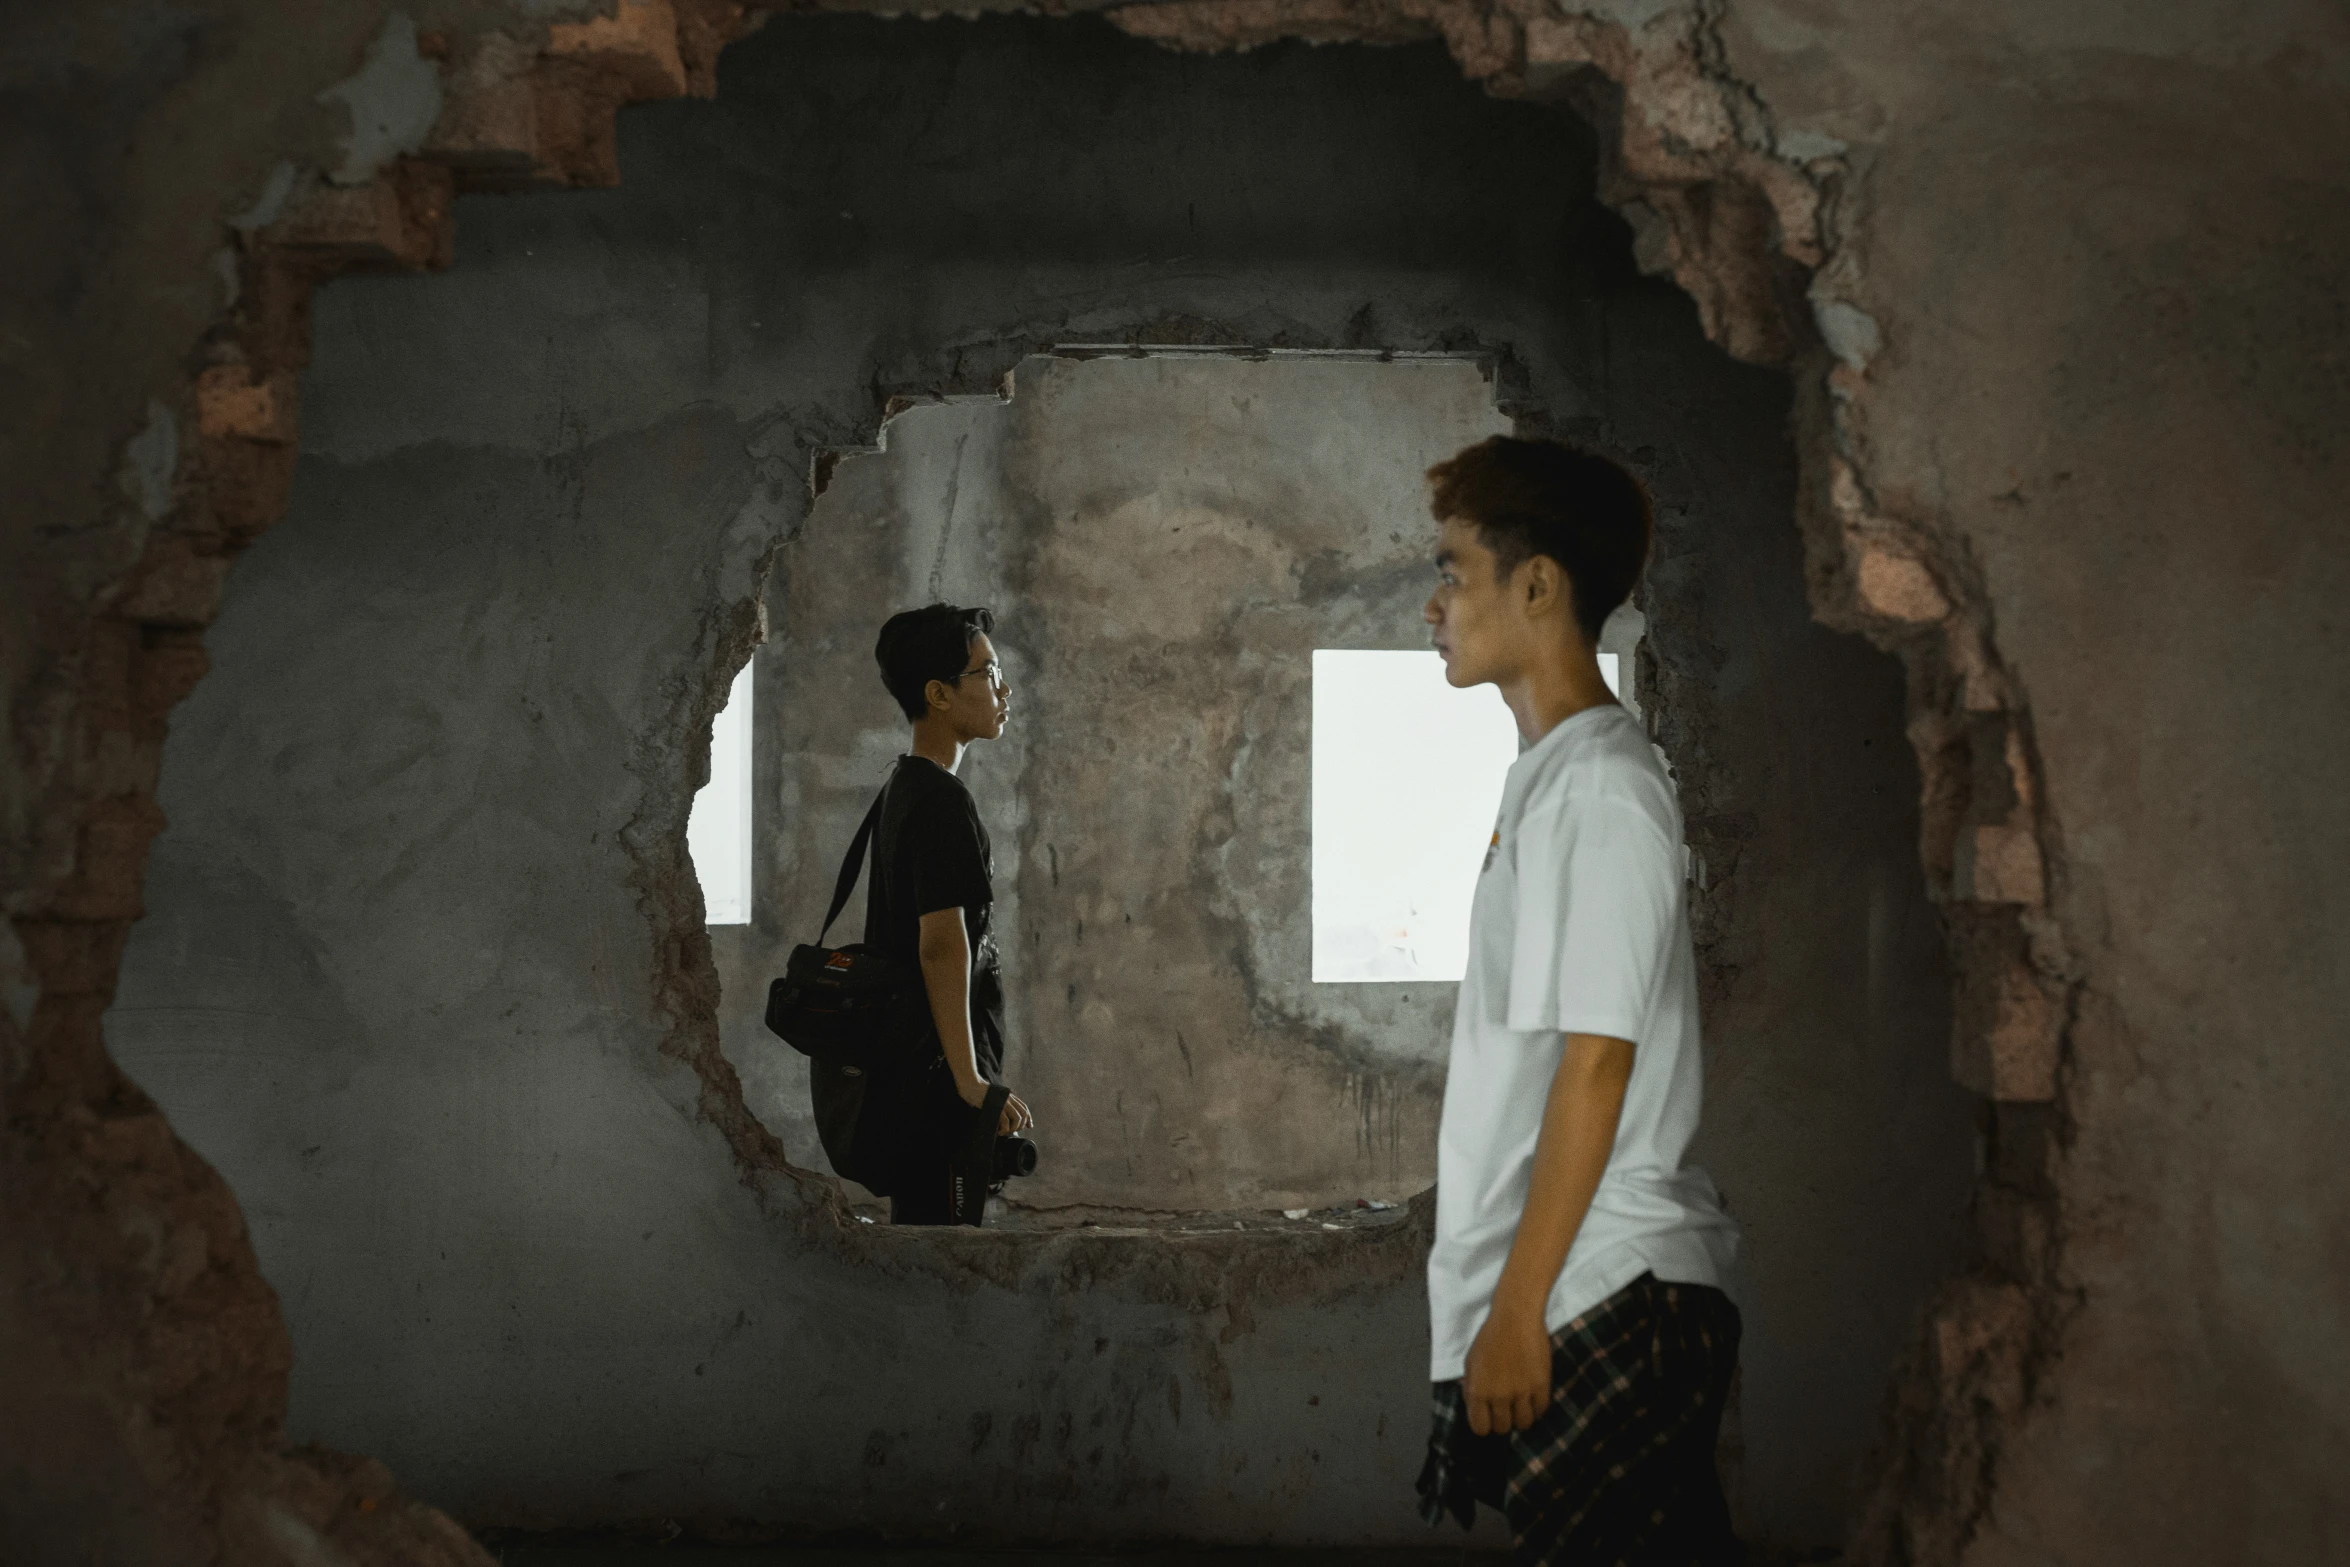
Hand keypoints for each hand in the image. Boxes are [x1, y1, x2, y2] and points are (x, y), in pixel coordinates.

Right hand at [955, 1075, 1033, 1135]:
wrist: (971, 1085)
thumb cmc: (980, 1092)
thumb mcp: (995, 1096)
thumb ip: (1002, 1102)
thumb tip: (1006, 1116)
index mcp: (1010, 1096)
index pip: (1024, 1107)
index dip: (1028, 1118)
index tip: (1030, 1126)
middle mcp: (1009, 1098)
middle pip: (1023, 1114)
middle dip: (1020, 1125)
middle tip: (1012, 1131)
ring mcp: (1004, 1103)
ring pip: (1017, 1118)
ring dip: (1012, 1129)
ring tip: (1004, 1132)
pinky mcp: (997, 1107)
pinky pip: (1005, 1121)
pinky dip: (1004, 1129)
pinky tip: (999, 1132)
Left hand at [1461, 1299, 1552, 1435]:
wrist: (1515, 1318)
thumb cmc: (1489, 1337)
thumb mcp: (1470, 1362)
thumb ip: (1470, 1388)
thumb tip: (1475, 1408)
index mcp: (1478, 1391)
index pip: (1480, 1428)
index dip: (1484, 1425)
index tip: (1488, 1417)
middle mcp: (1499, 1397)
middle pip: (1502, 1428)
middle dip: (1502, 1421)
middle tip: (1505, 1410)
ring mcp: (1522, 1393)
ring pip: (1524, 1424)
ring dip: (1521, 1417)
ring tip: (1520, 1406)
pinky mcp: (1541, 1386)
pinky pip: (1540, 1410)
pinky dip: (1536, 1408)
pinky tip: (1532, 1398)